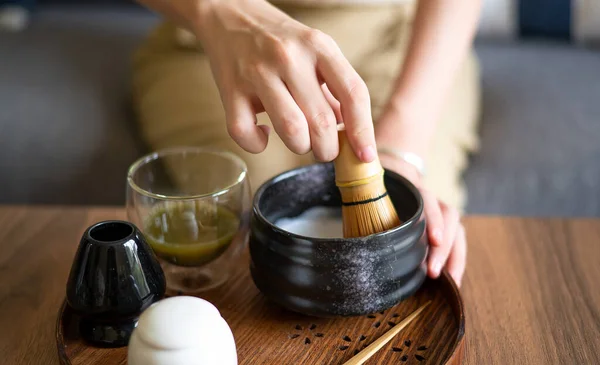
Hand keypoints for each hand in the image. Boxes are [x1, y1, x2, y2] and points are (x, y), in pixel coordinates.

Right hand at [193, 0, 375, 161]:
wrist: (229, 14)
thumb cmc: (278, 39)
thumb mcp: (315, 51)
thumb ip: (334, 88)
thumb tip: (350, 130)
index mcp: (318, 46)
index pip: (353, 93)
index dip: (362, 130)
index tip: (365, 155)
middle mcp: (289, 57)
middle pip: (322, 121)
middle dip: (328, 149)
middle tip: (324, 150)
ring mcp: (257, 72)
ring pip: (291, 130)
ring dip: (300, 147)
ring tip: (299, 142)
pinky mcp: (230, 88)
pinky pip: (245, 133)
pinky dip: (257, 144)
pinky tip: (264, 134)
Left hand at [376, 106, 466, 285]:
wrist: (395, 171)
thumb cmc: (377, 186)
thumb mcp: (370, 190)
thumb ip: (361, 206)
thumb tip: (346, 239)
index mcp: (412, 189)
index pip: (428, 201)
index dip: (432, 219)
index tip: (432, 240)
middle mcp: (431, 198)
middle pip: (448, 218)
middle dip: (444, 248)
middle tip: (434, 272)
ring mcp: (441, 211)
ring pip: (456, 230)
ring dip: (454, 257)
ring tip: (450, 281)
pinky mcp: (445, 224)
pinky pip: (456, 240)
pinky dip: (456, 260)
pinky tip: (453, 280)